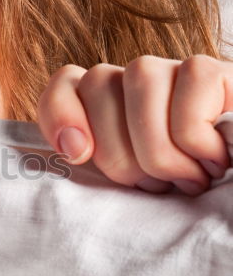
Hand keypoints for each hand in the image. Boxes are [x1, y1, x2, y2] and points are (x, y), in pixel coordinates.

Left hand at [37, 55, 232, 194]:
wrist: (231, 204)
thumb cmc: (196, 201)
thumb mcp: (136, 188)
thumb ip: (100, 163)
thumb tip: (72, 148)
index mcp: (115, 106)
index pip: (67, 81)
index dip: (60, 112)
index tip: (76, 154)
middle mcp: (144, 81)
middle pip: (98, 82)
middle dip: (119, 151)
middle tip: (156, 186)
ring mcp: (181, 72)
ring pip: (139, 78)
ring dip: (159, 149)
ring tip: (189, 179)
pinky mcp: (217, 73)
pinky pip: (188, 90)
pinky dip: (197, 143)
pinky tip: (218, 159)